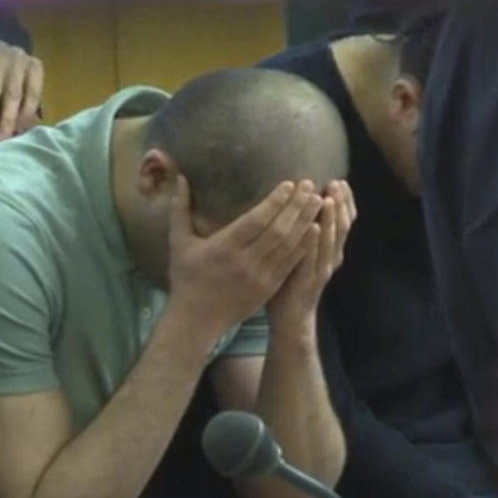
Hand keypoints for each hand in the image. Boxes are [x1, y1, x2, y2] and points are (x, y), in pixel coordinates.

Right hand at [167, 176, 324, 336]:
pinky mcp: (269, 288)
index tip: (289, 184)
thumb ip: (180, 208)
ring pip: (289, 246)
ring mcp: (260, 277)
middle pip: (277, 231)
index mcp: (223, 248)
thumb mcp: (178, 242)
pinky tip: (316, 230)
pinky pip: (291, 264)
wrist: (197, 319)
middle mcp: (244, 262)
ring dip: (305, 222)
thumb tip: (180, 177)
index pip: (255, 221)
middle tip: (310, 185)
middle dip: (296, 207)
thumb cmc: (186, 277)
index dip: (274, 202)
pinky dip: (304, 245)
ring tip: (319, 202)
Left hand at [266, 180, 356, 325]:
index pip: (344, 220)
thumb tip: (298, 202)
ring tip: (329, 199)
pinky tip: (316, 228)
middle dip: (341, 203)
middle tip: (337, 183)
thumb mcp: (300, 251)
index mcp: (331, 249)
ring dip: (331, 218)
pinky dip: (317, 243)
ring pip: (332, 240)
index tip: (340, 180)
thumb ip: (303, 230)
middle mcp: (332, 257)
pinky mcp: (310, 279)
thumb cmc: (291, 280)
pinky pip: (314, 258)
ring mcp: (322, 268)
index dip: (345, 201)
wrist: (292, 317)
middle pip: (342, 225)